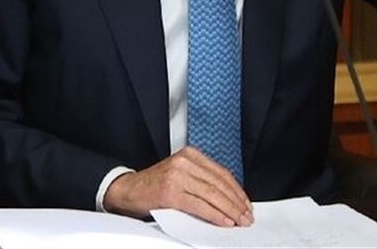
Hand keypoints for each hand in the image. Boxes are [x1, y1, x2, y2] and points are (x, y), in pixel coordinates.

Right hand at [102, 146, 252, 226]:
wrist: (129, 189)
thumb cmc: (156, 184)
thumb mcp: (182, 173)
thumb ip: (202, 179)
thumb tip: (230, 198)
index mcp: (190, 154)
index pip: (222, 173)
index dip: (237, 190)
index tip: (246, 204)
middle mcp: (184, 162)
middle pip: (219, 184)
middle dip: (236, 202)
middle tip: (246, 216)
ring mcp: (177, 176)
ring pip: (212, 194)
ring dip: (229, 210)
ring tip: (239, 221)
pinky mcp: (170, 192)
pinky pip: (199, 205)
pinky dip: (214, 215)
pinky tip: (223, 221)